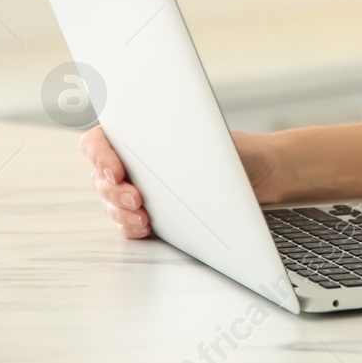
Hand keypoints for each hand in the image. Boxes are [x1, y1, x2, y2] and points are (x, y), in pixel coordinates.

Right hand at [80, 125, 280, 238]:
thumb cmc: (236, 149)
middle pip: (101, 177)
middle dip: (113, 190)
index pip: (99, 141)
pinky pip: (127, 224)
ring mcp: (140, 190)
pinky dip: (132, 227)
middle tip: (135, 197)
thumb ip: (183, 138)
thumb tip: (166, 148)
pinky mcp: (151, 214)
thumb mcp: (212, 137)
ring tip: (142, 216)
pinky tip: (144, 226)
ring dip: (121, 212)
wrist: (262, 175)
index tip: (117, 169)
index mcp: (141, 135)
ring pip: (111, 203)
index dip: (100, 154)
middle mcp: (135, 163)